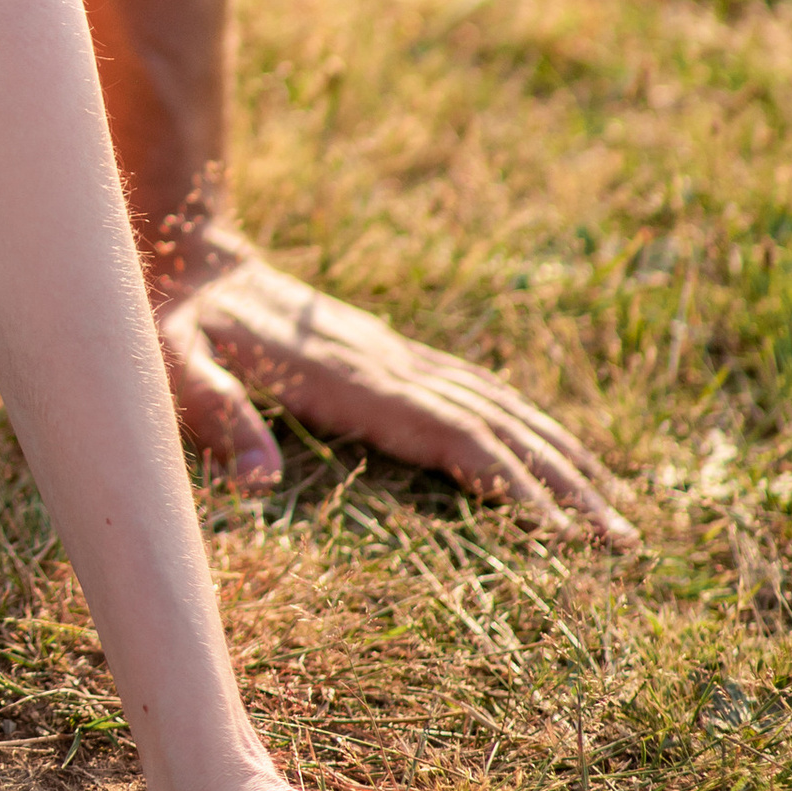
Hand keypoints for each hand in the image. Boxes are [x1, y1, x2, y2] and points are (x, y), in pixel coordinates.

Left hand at [154, 216, 631, 540]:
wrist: (182, 248)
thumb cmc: (170, 320)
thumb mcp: (172, 364)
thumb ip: (214, 416)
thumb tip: (258, 482)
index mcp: (349, 377)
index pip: (447, 433)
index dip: (506, 481)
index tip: (562, 535)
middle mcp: (385, 362)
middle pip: (493, 423)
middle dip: (559, 483)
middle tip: (621, 542)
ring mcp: (391, 354)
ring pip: (495, 404)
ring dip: (557, 454)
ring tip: (614, 511)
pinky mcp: (385, 353)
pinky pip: (472, 390)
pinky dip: (524, 423)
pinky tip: (550, 451)